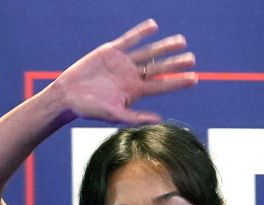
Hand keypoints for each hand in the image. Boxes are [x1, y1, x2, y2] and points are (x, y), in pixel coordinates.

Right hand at [49, 19, 197, 124]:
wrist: (69, 96)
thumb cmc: (91, 109)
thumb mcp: (115, 115)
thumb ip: (137, 117)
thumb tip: (160, 120)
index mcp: (135, 91)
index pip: (162, 86)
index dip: (178, 82)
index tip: (195, 78)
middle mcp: (132, 76)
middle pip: (159, 68)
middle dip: (175, 63)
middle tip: (192, 58)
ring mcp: (123, 63)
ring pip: (148, 52)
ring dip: (164, 46)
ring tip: (181, 41)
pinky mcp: (111, 51)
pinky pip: (129, 39)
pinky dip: (140, 32)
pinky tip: (154, 26)